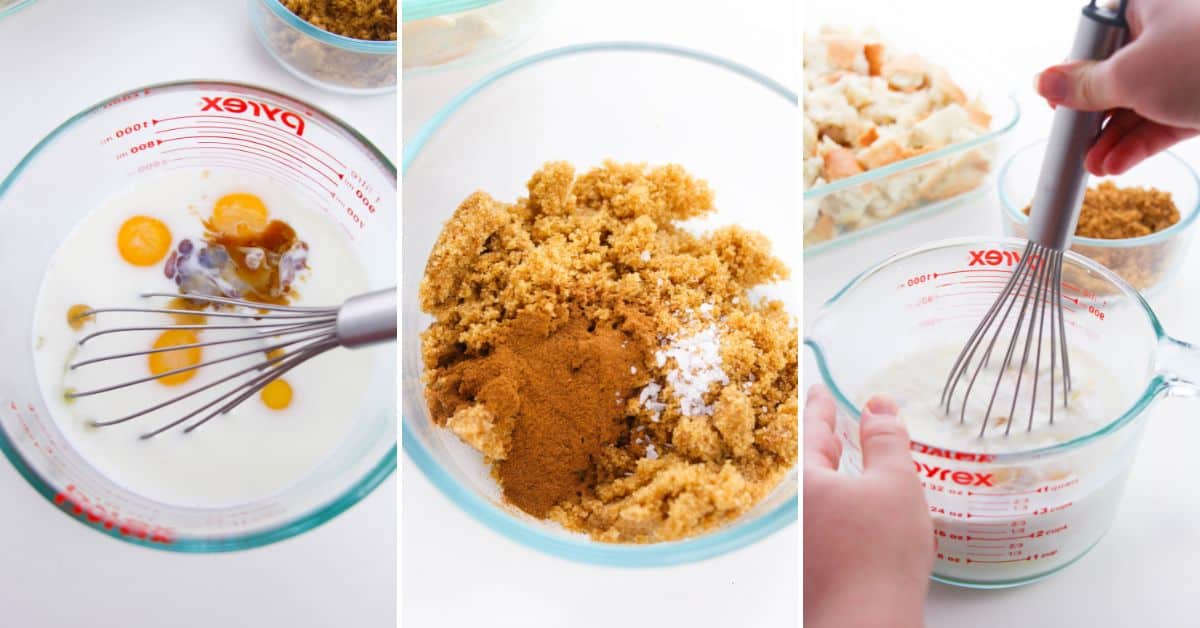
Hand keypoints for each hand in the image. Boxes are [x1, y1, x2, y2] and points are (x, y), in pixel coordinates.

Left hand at [803, 385, 932, 627]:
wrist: (865, 625)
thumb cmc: (879, 554)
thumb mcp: (895, 485)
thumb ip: (886, 441)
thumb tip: (879, 405)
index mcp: (803, 482)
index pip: (811, 430)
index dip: (820, 407)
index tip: (819, 390)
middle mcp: (791, 511)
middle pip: (806, 464)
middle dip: (821, 442)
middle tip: (829, 421)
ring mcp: (797, 543)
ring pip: (813, 496)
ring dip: (829, 475)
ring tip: (844, 460)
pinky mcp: (809, 571)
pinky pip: (820, 524)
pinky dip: (835, 507)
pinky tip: (854, 513)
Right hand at [1035, 0, 1199, 175]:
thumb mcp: (1130, 76)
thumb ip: (1083, 85)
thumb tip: (1044, 81)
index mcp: (1147, 5)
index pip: (1096, 36)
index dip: (1075, 71)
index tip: (1060, 102)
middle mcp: (1169, 31)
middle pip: (1115, 73)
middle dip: (1094, 113)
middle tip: (1074, 140)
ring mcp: (1190, 67)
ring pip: (1139, 102)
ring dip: (1112, 136)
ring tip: (1093, 166)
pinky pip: (1163, 120)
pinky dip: (1138, 143)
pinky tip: (1114, 165)